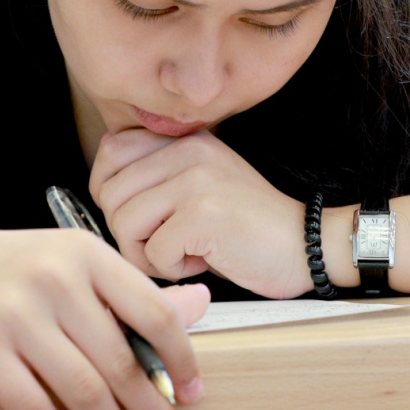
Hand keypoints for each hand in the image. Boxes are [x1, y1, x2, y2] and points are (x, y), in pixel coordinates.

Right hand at [0, 223, 209, 409]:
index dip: (181, 361)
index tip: (192, 396)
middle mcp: (55, 278)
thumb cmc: (9, 267)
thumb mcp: (72, 263)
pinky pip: (30, 403)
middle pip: (122, 362)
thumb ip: (131, 291)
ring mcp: (14, 312)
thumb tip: (199, 304)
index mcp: (87, 254)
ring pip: (83, 390)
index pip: (154, 313)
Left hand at [90, 128, 310, 299]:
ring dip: (147, 253)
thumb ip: (157, 176)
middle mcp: (187, 151)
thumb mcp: (201, 184)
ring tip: (184, 252)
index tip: (135, 215)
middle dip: (127, 232)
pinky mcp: (202, 215)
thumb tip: (102, 191)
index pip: (111, 150)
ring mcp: (195, 180)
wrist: (307, 244)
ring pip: (124, 223)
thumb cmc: (247, 227)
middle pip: (110, 193)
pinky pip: (152, 252)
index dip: (109, 190)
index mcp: (184, 140)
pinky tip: (204, 261)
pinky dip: (173, 270)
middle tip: (163, 243)